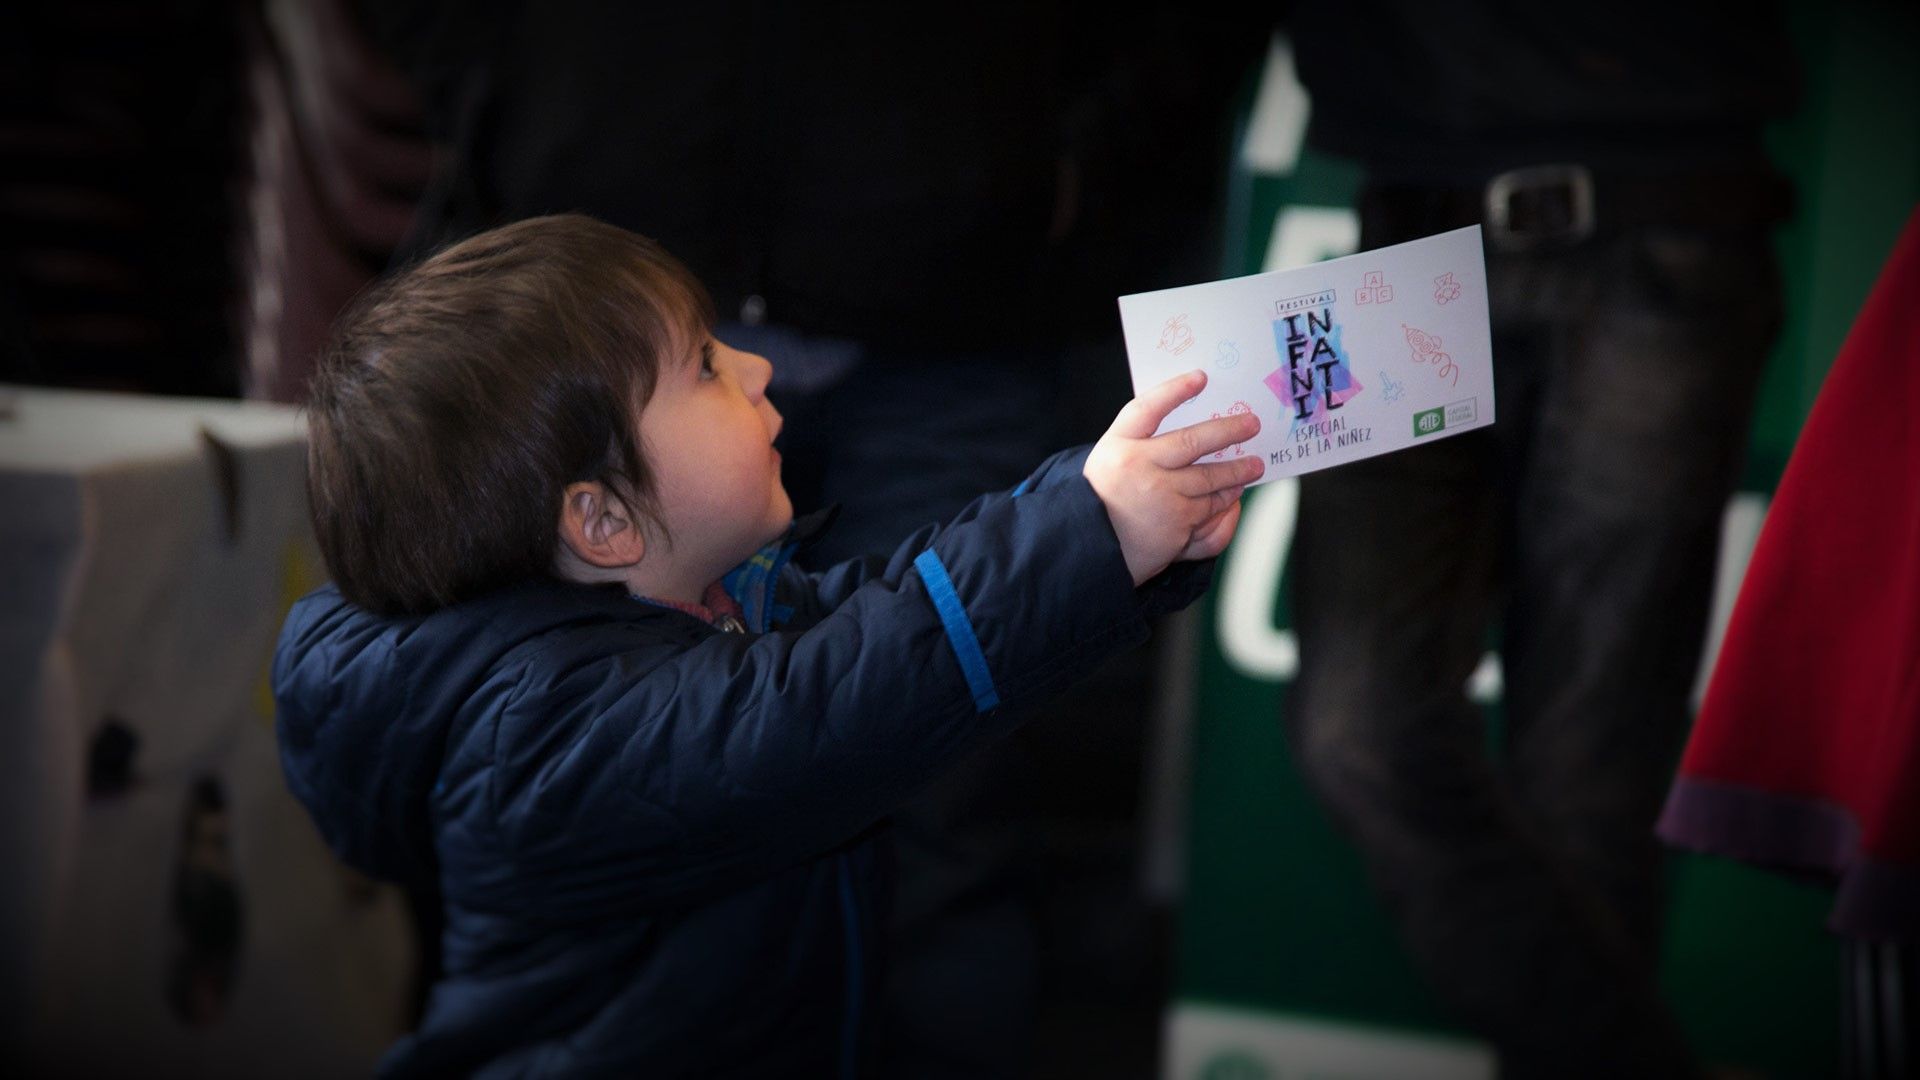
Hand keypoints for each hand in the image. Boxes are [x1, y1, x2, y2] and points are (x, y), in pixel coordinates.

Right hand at [1083, 370, 1262, 584]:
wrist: (1090, 551)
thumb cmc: (1103, 500)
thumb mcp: (1110, 461)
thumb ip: (1141, 442)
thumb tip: (1194, 432)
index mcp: (1119, 448)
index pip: (1146, 409)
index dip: (1174, 391)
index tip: (1200, 378)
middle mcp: (1142, 470)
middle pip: (1193, 442)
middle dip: (1228, 431)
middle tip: (1251, 425)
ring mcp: (1163, 500)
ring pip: (1211, 481)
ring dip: (1237, 473)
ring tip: (1253, 466)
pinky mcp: (1177, 530)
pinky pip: (1210, 516)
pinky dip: (1226, 511)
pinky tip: (1234, 502)